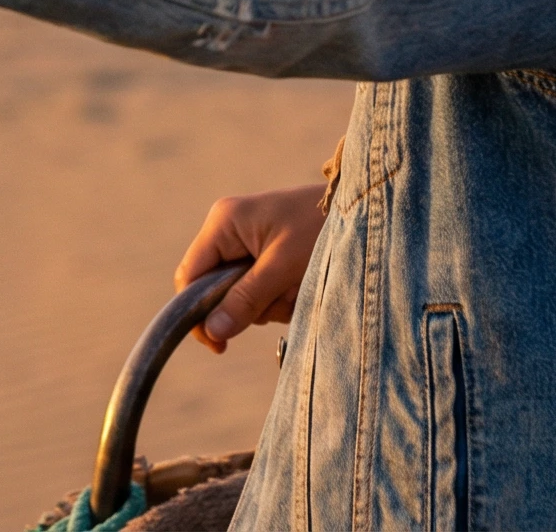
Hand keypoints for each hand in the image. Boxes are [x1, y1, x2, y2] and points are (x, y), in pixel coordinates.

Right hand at [175, 183, 328, 354]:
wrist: (364, 211)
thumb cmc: (321, 229)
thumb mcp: (284, 267)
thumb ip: (246, 299)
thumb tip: (212, 331)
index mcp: (224, 222)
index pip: (190, 275)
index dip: (197, 312)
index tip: (218, 344)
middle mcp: (229, 229)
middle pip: (216, 289)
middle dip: (249, 305)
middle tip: (283, 298)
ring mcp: (248, 241)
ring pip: (241, 294)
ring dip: (270, 302)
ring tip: (300, 286)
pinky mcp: (267, 253)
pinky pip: (260, 289)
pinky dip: (281, 296)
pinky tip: (302, 285)